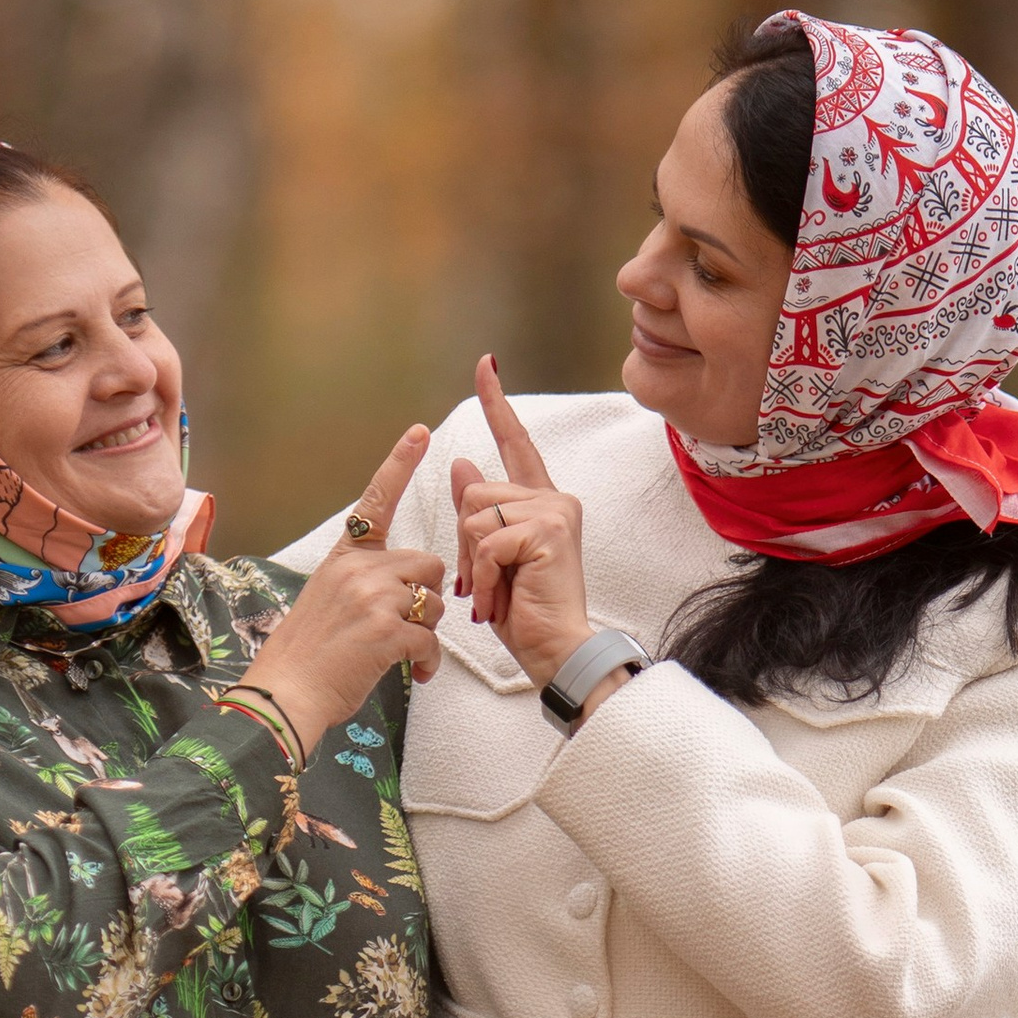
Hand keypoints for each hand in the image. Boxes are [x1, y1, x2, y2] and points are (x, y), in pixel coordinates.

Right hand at [241, 428, 445, 752]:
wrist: (286, 693)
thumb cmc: (307, 655)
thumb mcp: (327, 600)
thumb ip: (364, 582)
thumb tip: (403, 590)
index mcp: (344, 557)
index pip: (376, 501)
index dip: (400, 464)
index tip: (421, 432)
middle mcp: (360, 570)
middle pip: (428, 563)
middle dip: (427, 595)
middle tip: (411, 623)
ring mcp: (373, 598)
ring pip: (435, 602)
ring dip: (428, 631)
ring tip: (406, 655)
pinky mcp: (387, 631)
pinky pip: (431, 640)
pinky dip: (428, 662)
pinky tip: (413, 673)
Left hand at [452, 357, 590, 688]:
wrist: (556, 652)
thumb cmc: (524, 614)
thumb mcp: (488, 559)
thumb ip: (477, 513)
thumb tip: (461, 462)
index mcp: (541, 502)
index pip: (515, 442)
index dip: (497, 403)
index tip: (485, 365)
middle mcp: (553, 499)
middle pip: (474, 492)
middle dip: (464, 542)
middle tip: (484, 583)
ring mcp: (554, 510)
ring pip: (474, 514)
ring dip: (472, 563)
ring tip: (493, 594)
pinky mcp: (548, 528)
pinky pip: (485, 539)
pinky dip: (481, 575)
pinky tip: (496, 599)